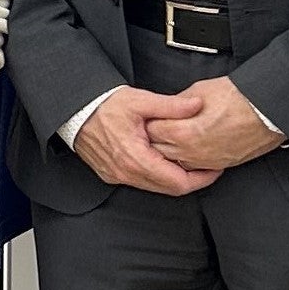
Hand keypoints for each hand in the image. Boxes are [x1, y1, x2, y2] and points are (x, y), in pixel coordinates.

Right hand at [76, 88, 220, 194]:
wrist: (73, 109)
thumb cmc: (103, 105)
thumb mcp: (141, 100)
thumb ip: (172, 106)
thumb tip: (197, 106)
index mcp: (136, 158)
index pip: (178, 182)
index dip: (202, 179)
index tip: (215, 169)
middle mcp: (125, 173)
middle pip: (169, 189)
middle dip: (192, 180)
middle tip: (207, 166)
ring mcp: (116, 175)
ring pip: (155, 187)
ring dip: (173, 178)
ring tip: (187, 162)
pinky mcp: (110, 174)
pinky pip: (140, 182)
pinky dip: (156, 176)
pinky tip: (163, 161)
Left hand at [146, 77, 282, 171]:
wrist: (267, 110)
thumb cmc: (238, 98)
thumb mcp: (198, 92)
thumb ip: (176, 104)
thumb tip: (167, 109)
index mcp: (182, 132)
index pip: (151, 131)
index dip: (149, 121)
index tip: (149, 115)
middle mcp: (191, 152)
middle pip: (159, 149)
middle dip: (155, 137)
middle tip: (157, 126)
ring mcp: (206, 161)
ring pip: (175, 161)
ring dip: (170, 150)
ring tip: (173, 135)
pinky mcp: (219, 164)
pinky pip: (195, 166)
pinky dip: (188, 158)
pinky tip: (189, 146)